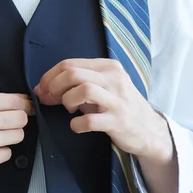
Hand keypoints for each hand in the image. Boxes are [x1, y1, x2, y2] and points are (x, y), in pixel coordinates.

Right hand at [0, 90, 32, 192]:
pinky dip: (1, 151)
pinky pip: (8, 153)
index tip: (26, 106)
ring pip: (18, 136)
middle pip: (21, 118)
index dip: (24, 104)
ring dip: (10, 135)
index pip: (16, 100)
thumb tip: (18, 102)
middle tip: (8, 123)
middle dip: (18, 120)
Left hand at [34, 59, 172, 162]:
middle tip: (50, 100)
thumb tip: (45, 87)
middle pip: (73, 73)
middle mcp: (114, 79)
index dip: (49, 76)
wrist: (149, 129)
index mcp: (108, 67)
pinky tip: (77, 126)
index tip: (43, 89)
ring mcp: (117, 100)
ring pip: (83, 89)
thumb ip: (79, 83)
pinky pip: (90, 120)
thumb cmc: (120, 106)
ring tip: (69, 110)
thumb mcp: (104, 87)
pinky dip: (77, 124)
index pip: (70, 63)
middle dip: (54, 87)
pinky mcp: (119, 121)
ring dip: (67, 101)